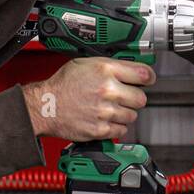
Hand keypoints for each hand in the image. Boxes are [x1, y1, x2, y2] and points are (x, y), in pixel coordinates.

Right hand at [23, 57, 154, 140]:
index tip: (148, 80)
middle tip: (124, 97)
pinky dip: (116, 126)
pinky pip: (121, 130)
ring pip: (132, 115)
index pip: (143, 74)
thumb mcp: (85, 63)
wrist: (45, 106)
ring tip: (110, 108)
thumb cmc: (63, 85)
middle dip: (134, 97)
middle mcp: (107, 90)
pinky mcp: (100, 129)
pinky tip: (105, 119)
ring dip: (124, 113)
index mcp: (105, 70)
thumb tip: (131, 69)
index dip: (148, 77)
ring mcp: (105, 111)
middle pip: (141, 98)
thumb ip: (110, 66)